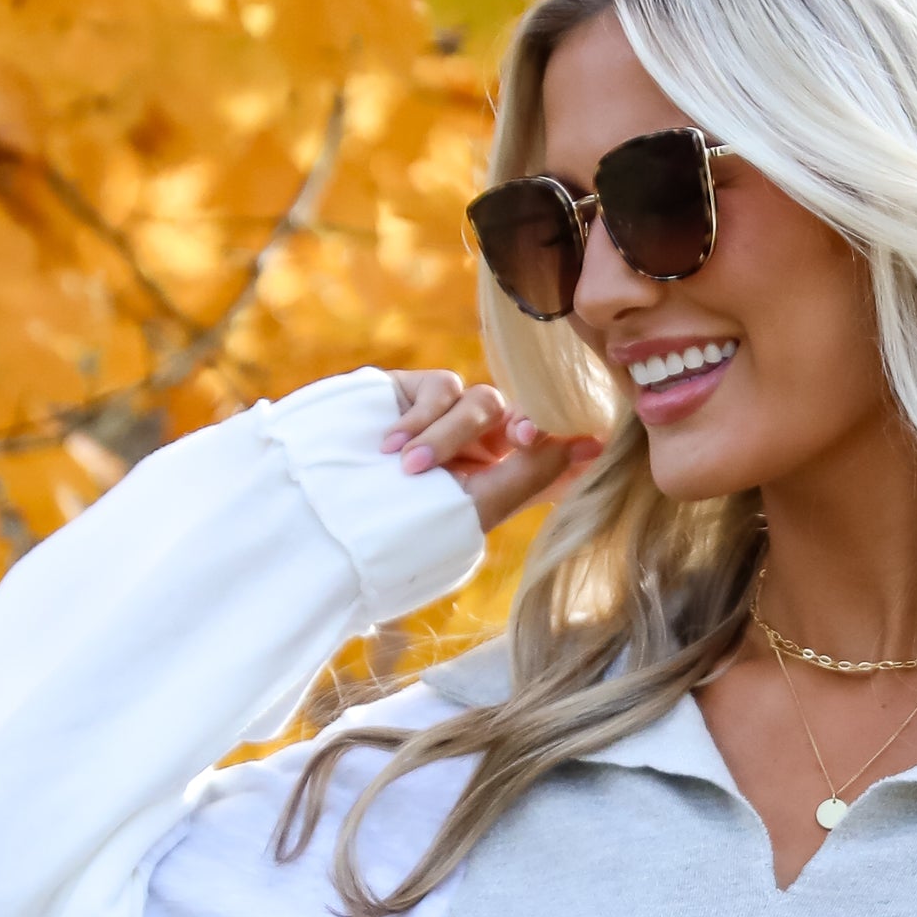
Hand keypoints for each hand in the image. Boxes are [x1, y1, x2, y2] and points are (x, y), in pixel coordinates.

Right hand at [381, 372, 600, 537]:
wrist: (327, 518)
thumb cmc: (398, 527)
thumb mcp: (473, 508)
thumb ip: (529, 474)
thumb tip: (586, 443)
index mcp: (494, 481)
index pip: (541, 453)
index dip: (563, 442)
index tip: (589, 444)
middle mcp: (473, 447)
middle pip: (515, 419)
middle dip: (523, 426)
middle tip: (523, 439)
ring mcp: (441, 419)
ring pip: (479, 402)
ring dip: (447, 437)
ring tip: (409, 468)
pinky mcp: (409, 392)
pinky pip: (438, 390)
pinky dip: (418, 419)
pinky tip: (390, 446)